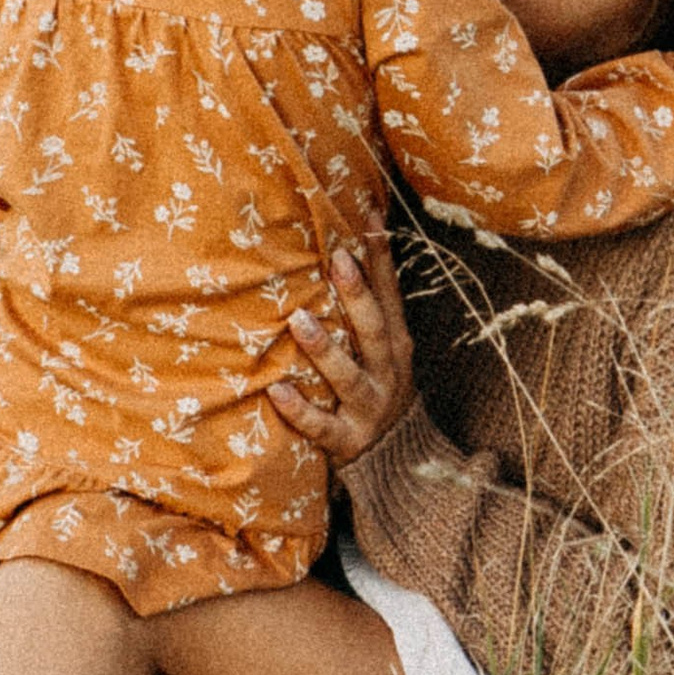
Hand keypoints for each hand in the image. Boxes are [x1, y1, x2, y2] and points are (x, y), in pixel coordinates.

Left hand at [269, 231, 413, 464]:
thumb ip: (372, 302)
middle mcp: (387, 373)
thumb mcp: (385, 346)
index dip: (381, 256)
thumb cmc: (379, 385)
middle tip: (337, 260)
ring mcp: (368, 408)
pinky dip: (300, 410)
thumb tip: (358, 233)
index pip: (390, 294)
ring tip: (298, 321)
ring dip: (324, 349)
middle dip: (357, 295)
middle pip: (374, 330)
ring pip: (348, 377)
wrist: (398, 460)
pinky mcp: (347, 441)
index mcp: (396, 344)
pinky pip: (322, 426)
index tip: (367, 214)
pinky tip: (275, 390)